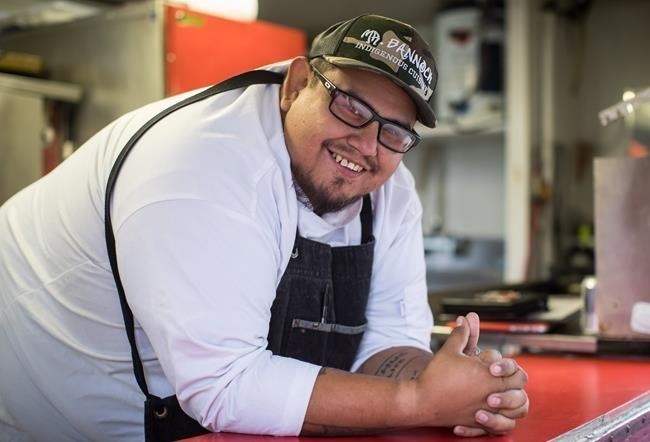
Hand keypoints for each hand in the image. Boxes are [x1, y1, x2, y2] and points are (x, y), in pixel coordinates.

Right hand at [411, 317, 525, 428]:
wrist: (421, 402)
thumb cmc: (436, 376)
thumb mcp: (449, 350)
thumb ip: (462, 334)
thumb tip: (466, 319)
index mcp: (488, 377)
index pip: (515, 372)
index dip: (508, 366)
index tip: (491, 365)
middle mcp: (492, 395)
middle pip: (520, 390)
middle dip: (515, 383)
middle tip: (500, 378)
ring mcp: (488, 411)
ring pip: (518, 411)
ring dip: (515, 403)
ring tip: (504, 395)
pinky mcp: (479, 423)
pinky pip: (503, 427)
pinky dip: (502, 421)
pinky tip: (494, 412)